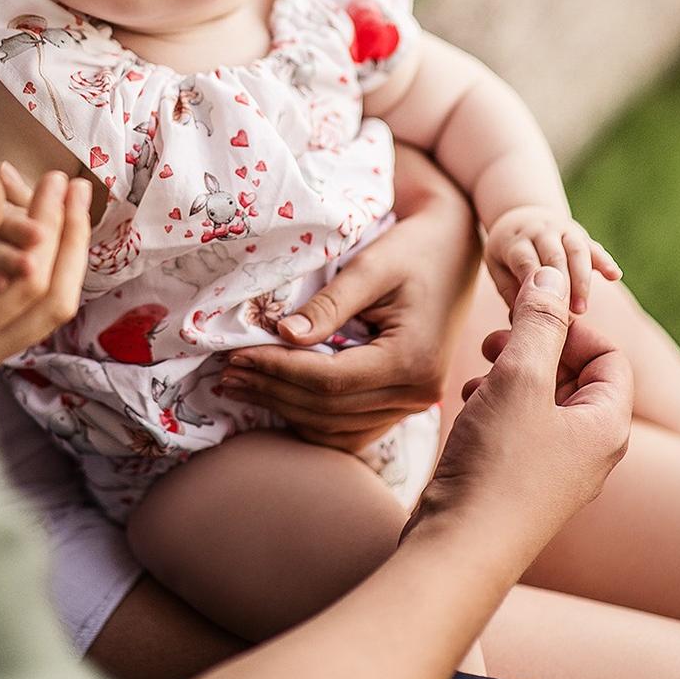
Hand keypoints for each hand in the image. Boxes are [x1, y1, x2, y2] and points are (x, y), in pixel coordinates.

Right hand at [0, 166, 91, 383]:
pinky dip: (38, 272)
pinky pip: (22, 317)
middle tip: (77, 188)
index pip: (29, 284)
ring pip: (41, 313)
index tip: (58, 181)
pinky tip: (42, 233)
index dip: (52, 226)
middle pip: (48, 304)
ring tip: (68, 201)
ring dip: (61, 254)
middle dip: (69, 240)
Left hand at [220, 148, 480, 451]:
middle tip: (226, 373)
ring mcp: (413, 404)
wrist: (454, 249)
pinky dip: (311, 419)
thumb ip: (330, 304)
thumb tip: (283, 334)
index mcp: (412, 360)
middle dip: (272, 391)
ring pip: (336, 427)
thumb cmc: (414, 249)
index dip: (277, 370)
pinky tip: (278, 399)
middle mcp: (417, 394)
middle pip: (329, 409)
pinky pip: (351, 428)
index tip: (235, 356)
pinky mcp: (403, 402)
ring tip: (242, 387)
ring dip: (285, 409)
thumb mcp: (372, 266)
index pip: (329, 381)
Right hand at [404, 265, 632, 566]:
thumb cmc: (497, 465)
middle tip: (496, 341)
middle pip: (575, 376)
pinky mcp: (521, 480)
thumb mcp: (519, 378)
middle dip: (534, 349)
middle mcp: (590, 450)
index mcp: (606, 426)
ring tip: (478, 374)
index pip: (608, 356)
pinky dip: (496, 405)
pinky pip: (520, 426)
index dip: (570, 328)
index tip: (526, 318)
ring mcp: (556, 469)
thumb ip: (538, 322)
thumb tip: (552, 277)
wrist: (459, 546)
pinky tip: (468, 404)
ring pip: (542, 400)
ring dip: (511, 375)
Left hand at [485, 205, 621, 315]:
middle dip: (562, 286)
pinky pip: (594, 246)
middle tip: (565, 317)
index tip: (543, 311)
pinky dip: (605, 260)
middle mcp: (539, 231)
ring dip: (582, 280)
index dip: (537, 287)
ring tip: (581, 309)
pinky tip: (614, 276)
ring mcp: (561, 230)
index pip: (526, 262)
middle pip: (553, 256)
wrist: (523, 217)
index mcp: (515, 241)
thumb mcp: (498, 267)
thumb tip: (521, 319)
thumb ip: (510, 290)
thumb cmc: (509, 254)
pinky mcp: (579, 234)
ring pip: (576, 250)